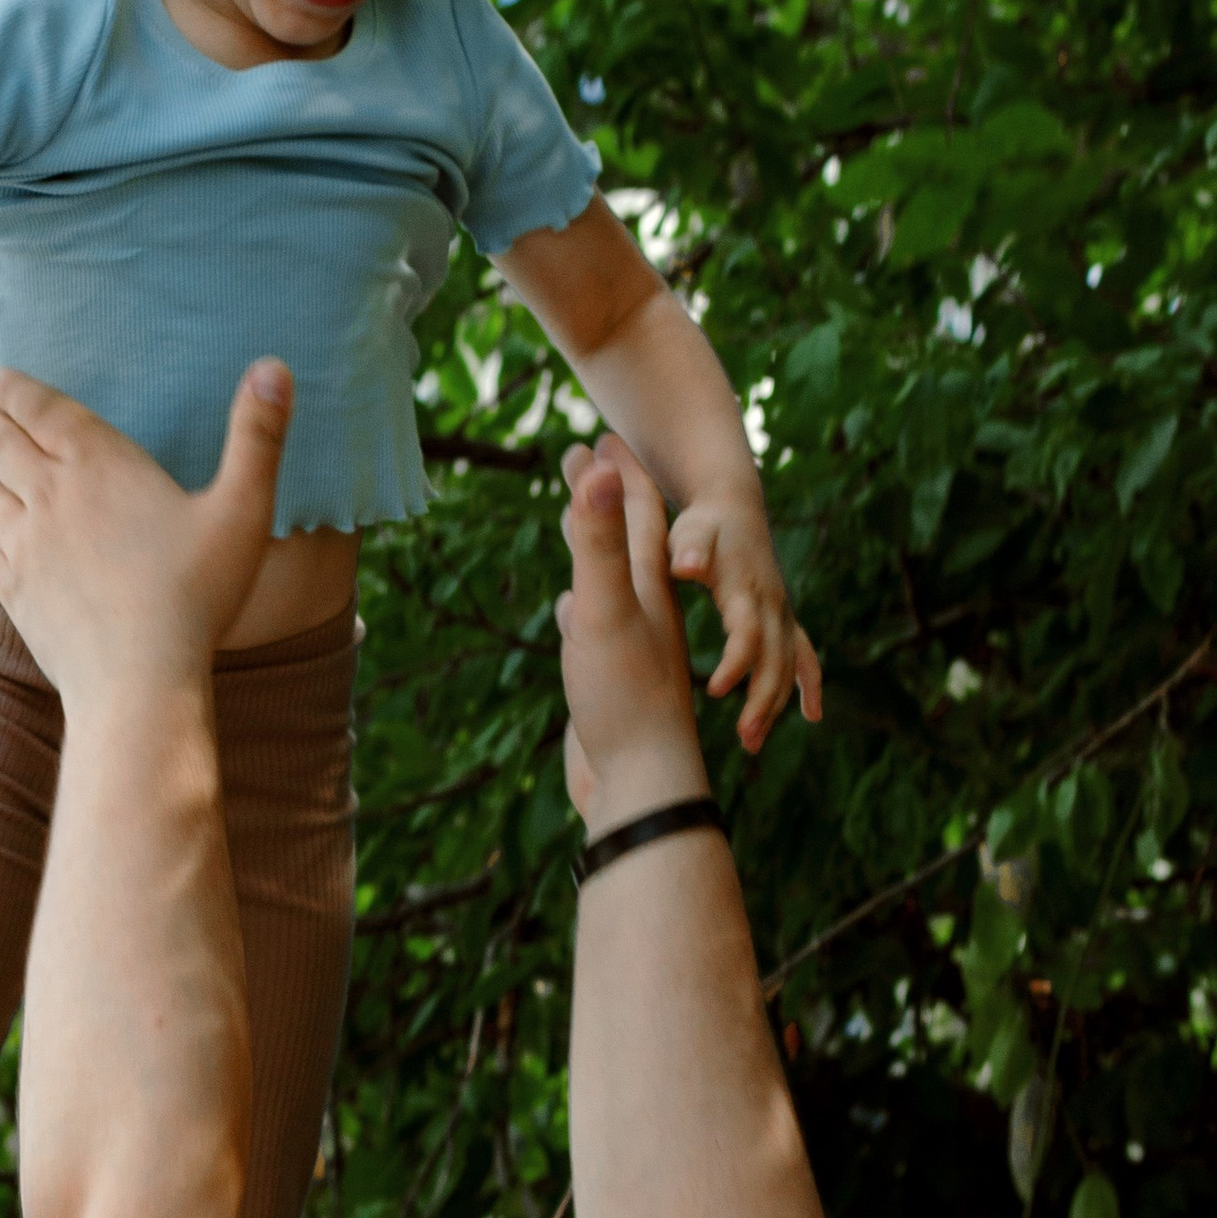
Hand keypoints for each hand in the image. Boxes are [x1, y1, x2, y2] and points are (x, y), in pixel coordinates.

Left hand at [0, 363, 294, 711]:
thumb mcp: (242, 510)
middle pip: (3, 443)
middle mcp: (50, 495)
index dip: (16, 389)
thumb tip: (274, 367)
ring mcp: (24, 544)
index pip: (43, 410)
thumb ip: (257, 438)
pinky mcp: (12, 589)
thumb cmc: (197, 595)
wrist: (137, 680)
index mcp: (99, 464)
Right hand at [557, 437, 712, 831]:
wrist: (639, 785)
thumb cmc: (626, 697)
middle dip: (601, 495)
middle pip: (622, 538)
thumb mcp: (607, 608)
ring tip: (575, 519)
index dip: (615, 470)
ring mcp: (627, 644)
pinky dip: (580, 604)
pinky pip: (594, 626)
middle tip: (580, 457)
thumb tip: (598, 471)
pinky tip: (570, 610)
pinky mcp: (607, 679)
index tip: (596, 432)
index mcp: (646, 586)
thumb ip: (600, 542)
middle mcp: (643, 609)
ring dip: (592, 545)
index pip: (633, 511)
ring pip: (609, 580)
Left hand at [666, 485, 822, 747]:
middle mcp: (771, 604)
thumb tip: (687, 565)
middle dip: (763, 701)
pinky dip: (809, 684)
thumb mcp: (689, 532)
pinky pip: (803, 655)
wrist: (731, 505)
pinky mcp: (783, 617)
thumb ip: (689, 549)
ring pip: (788, 665)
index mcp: (745, 589)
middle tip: (746, 739)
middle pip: (775, 659)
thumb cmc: (700, 524)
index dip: (736, 662)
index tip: (716, 691)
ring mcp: (782, 612)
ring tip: (751, 743)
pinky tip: (812, 716)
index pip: (749, 632)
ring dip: (776, 704)